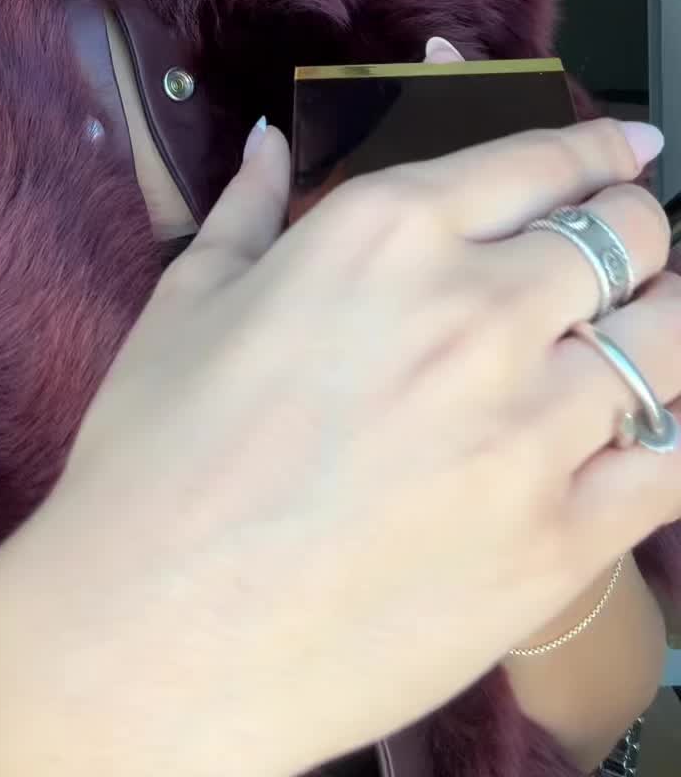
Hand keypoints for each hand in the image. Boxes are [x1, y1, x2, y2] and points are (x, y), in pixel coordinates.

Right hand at [0, 112, 679, 776]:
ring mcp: (528, 427)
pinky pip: (673, 463)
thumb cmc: (154, 467)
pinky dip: (671, 433)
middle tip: (630, 249)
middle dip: (636, 229)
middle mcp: (474, 311)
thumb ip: (249, 209)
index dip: (596, 148)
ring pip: (669, 340)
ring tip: (646, 334)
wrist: (153, 637)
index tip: (624, 148)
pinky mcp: (558, 541)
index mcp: (386, 233)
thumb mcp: (187, 302)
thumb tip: (267, 146)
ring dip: (665, 322)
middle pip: (625, 237)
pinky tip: (646, 431)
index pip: (540, 161)